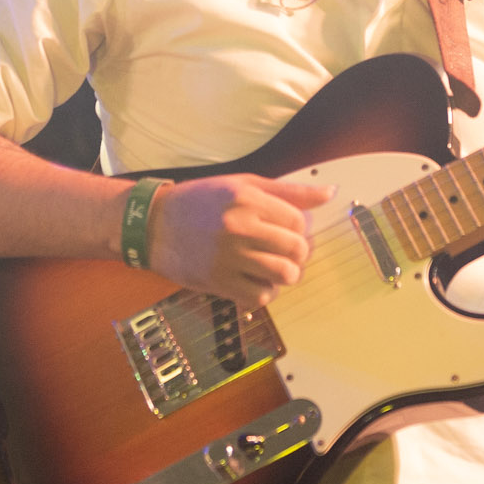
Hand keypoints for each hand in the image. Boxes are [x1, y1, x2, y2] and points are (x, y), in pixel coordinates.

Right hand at [145, 174, 329, 307]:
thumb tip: (330, 193)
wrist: (153, 224)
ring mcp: (228, 257)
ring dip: (284, 276)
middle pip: (296, 250)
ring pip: (283, 276)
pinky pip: (260, 298)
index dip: (299, 229)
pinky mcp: (218, 282)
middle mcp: (239, 227)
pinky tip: (253, 281)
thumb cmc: (201, 200)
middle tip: (284, 252)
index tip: (287, 231)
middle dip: (297, 254)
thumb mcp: (243, 185)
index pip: (298, 222)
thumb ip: (288, 191)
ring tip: (272, 268)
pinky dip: (263, 293)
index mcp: (248, 199)